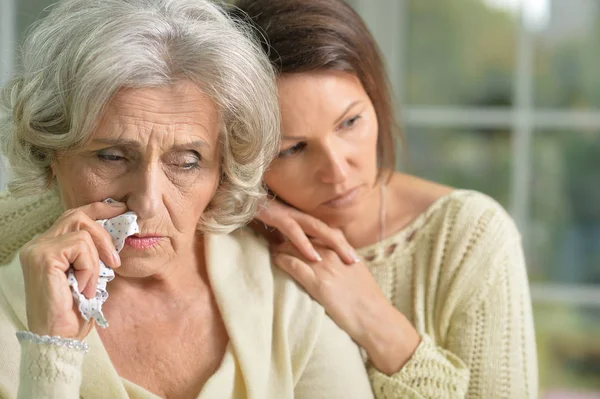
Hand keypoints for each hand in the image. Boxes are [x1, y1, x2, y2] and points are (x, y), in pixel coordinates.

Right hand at [19, 201, 125, 339]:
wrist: (60, 337)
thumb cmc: (74, 310)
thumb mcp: (88, 273)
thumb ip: (92, 252)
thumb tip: (116, 231)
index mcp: (46, 246)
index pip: (72, 215)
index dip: (98, 208)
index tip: (121, 209)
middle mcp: (37, 244)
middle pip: (78, 216)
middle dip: (104, 234)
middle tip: (114, 261)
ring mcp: (37, 250)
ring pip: (83, 233)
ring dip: (95, 262)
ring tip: (89, 286)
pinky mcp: (43, 258)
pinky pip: (80, 248)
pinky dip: (89, 268)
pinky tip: (81, 287)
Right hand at [254, 197, 358, 263]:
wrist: (233, 192)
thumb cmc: (250, 208)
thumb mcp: (269, 225)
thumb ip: (280, 236)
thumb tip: (286, 251)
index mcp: (297, 216)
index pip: (322, 229)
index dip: (337, 242)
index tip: (350, 257)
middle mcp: (296, 213)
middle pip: (325, 229)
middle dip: (342, 244)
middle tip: (356, 261)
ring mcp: (287, 213)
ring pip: (316, 228)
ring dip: (332, 244)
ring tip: (345, 259)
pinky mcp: (275, 214)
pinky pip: (292, 230)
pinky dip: (304, 244)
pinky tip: (314, 257)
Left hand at [272, 242, 420, 374]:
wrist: (374, 317)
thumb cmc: (368, 299)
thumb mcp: (359, 271)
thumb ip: (346, 259)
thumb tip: (338, 258)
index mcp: (343, 250)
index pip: (319, 232)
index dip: (305, 232)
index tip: (295, 234)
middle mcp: (333, 254)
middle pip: (304, 238)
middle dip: (289, 238)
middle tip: (278, 241)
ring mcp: (324, 267)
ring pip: (295, 249)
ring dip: (282, 249)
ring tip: (274, 251)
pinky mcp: (317, 283)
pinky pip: (293, 265)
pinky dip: (282, 261)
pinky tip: (275, 261)